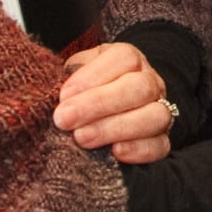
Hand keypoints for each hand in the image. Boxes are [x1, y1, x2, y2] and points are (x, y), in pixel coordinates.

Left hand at [52, 41, 173, 163]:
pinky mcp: (163, 139)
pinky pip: (161, 145)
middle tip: (64, 120)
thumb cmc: (86, 88)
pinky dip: (140, 149)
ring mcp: (160, 110)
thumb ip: (68, 76)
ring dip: (116, 128)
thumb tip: (48, 89)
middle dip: (98, 104)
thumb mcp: (76, 71)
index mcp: (129, 59)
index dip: (92, 76)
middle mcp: (150, 81)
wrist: (110, 105)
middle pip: (138, 88)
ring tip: (82, 138)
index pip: (123, 59)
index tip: (63, 95)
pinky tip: (115, 152)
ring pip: (155, 116)